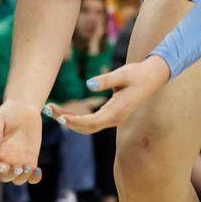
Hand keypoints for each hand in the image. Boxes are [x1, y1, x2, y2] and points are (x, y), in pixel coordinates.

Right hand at [0, 101, 43, 184]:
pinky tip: (37, 170)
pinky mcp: (30, 160)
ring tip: (28, 167)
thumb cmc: (7, 112)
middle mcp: (4, 159)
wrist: (24, 109)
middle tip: (16, 167)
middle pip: (4, 177)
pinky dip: (34, 178)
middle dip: (9, 175)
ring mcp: (18, 161)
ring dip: (22, 177)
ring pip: (18, 179)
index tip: (1, 165)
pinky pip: (32, 175)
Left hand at [46, 55, 169, 133]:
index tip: (60, 117)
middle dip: (67, 121)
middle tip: (49, 110)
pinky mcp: (111, 114)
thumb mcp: (122, 74)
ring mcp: (113, 118)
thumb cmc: (137, 74)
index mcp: (117, 112)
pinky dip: (77, 120)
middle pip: (87, 127)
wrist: (152, 77)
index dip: (75, 121)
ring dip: (70, 121)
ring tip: (52, 111)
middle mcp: (114, 119)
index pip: (92, 122)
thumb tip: (89, 85)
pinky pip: (92, 122)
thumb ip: (106, 80)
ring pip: (88, 127)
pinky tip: (65, 114)